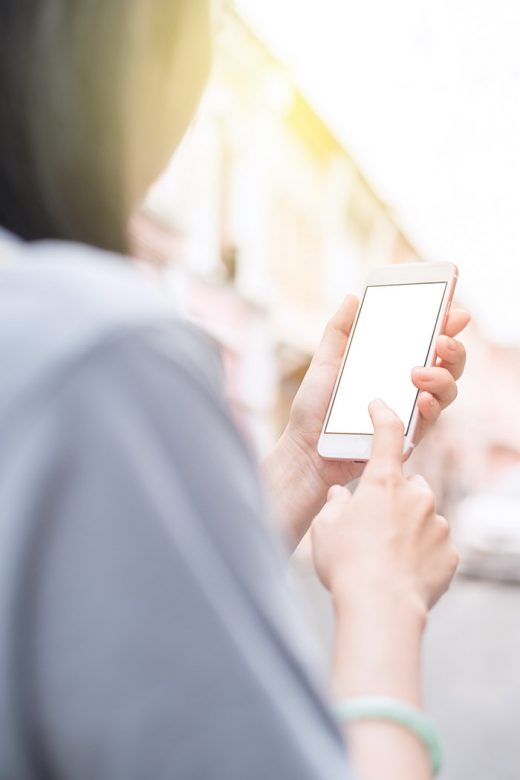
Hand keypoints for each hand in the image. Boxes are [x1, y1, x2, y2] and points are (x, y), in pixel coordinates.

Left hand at [288, 295, 469, 485]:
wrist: (304, 448)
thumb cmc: (314, 408)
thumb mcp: (325, 362)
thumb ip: (339, 330)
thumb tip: (354, 297)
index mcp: (392, 365)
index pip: (428, 342)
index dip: (447, 326)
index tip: (454, 312)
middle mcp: (407, 386)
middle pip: (448, 364)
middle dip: (454, 349)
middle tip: (441, 340)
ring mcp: (410, 411)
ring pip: (448, 390)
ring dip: (442, 377)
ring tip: (418, 373)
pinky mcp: (407, 436)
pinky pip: (430, 421)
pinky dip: (431, 407)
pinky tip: (421, 400)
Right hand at [312, 400, 459, 616]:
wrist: (381, 607)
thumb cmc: (347, 564)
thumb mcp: (325, 528)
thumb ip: (335, 505)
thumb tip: (341, 497)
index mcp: (384, 483)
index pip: (387, 435)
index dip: (383, 415)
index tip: (379, 405)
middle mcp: (417, 496)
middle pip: (408, 484)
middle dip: (393, 497)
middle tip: (371, 524)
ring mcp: (437, 524)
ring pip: (423, 516)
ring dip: (407, 527)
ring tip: (383, 556)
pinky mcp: (450, 553)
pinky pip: (435, 546)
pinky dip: (421, 554)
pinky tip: (401, 572)